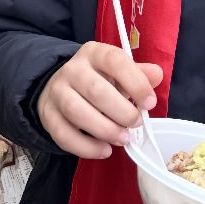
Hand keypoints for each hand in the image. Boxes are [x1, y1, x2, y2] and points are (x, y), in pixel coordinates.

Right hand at [35, 42, 163, 158]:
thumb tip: (156, 75)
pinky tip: (104, 150)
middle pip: (95, 90)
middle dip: (121, 112)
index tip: (149, 103)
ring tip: (123, 139)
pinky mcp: (48, 115)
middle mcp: (72, 69)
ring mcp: (57, 92)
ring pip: (76, 111)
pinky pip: (63, 134)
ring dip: (104, 129)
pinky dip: (86, 147)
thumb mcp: (119, 73)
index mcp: (94, 53)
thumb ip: (139, 75)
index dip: (135, 83)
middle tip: (136, 123)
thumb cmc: (99, 81)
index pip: (114, 61)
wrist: (60, 88)